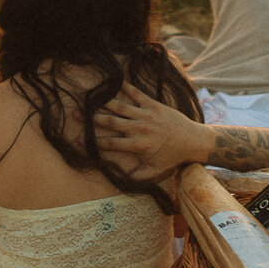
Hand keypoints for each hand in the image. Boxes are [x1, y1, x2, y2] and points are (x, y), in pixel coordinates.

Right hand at [87, 82, 204, 183]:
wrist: (193, 140)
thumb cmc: (173, 157)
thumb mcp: (155, 171)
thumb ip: (137, 176)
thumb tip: (118, 186)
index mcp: (137, 146)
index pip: (109, 144)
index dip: (92, 143)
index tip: (76, 141)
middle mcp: (139, 129)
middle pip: (110, 123)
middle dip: (91, 119)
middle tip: (75, 114)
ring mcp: (146, 115)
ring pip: (120, 106)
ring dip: (103, 102)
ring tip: (89, 97)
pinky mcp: (154, 104)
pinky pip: (137, 94)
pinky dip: (126, 87)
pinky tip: (115, 81)